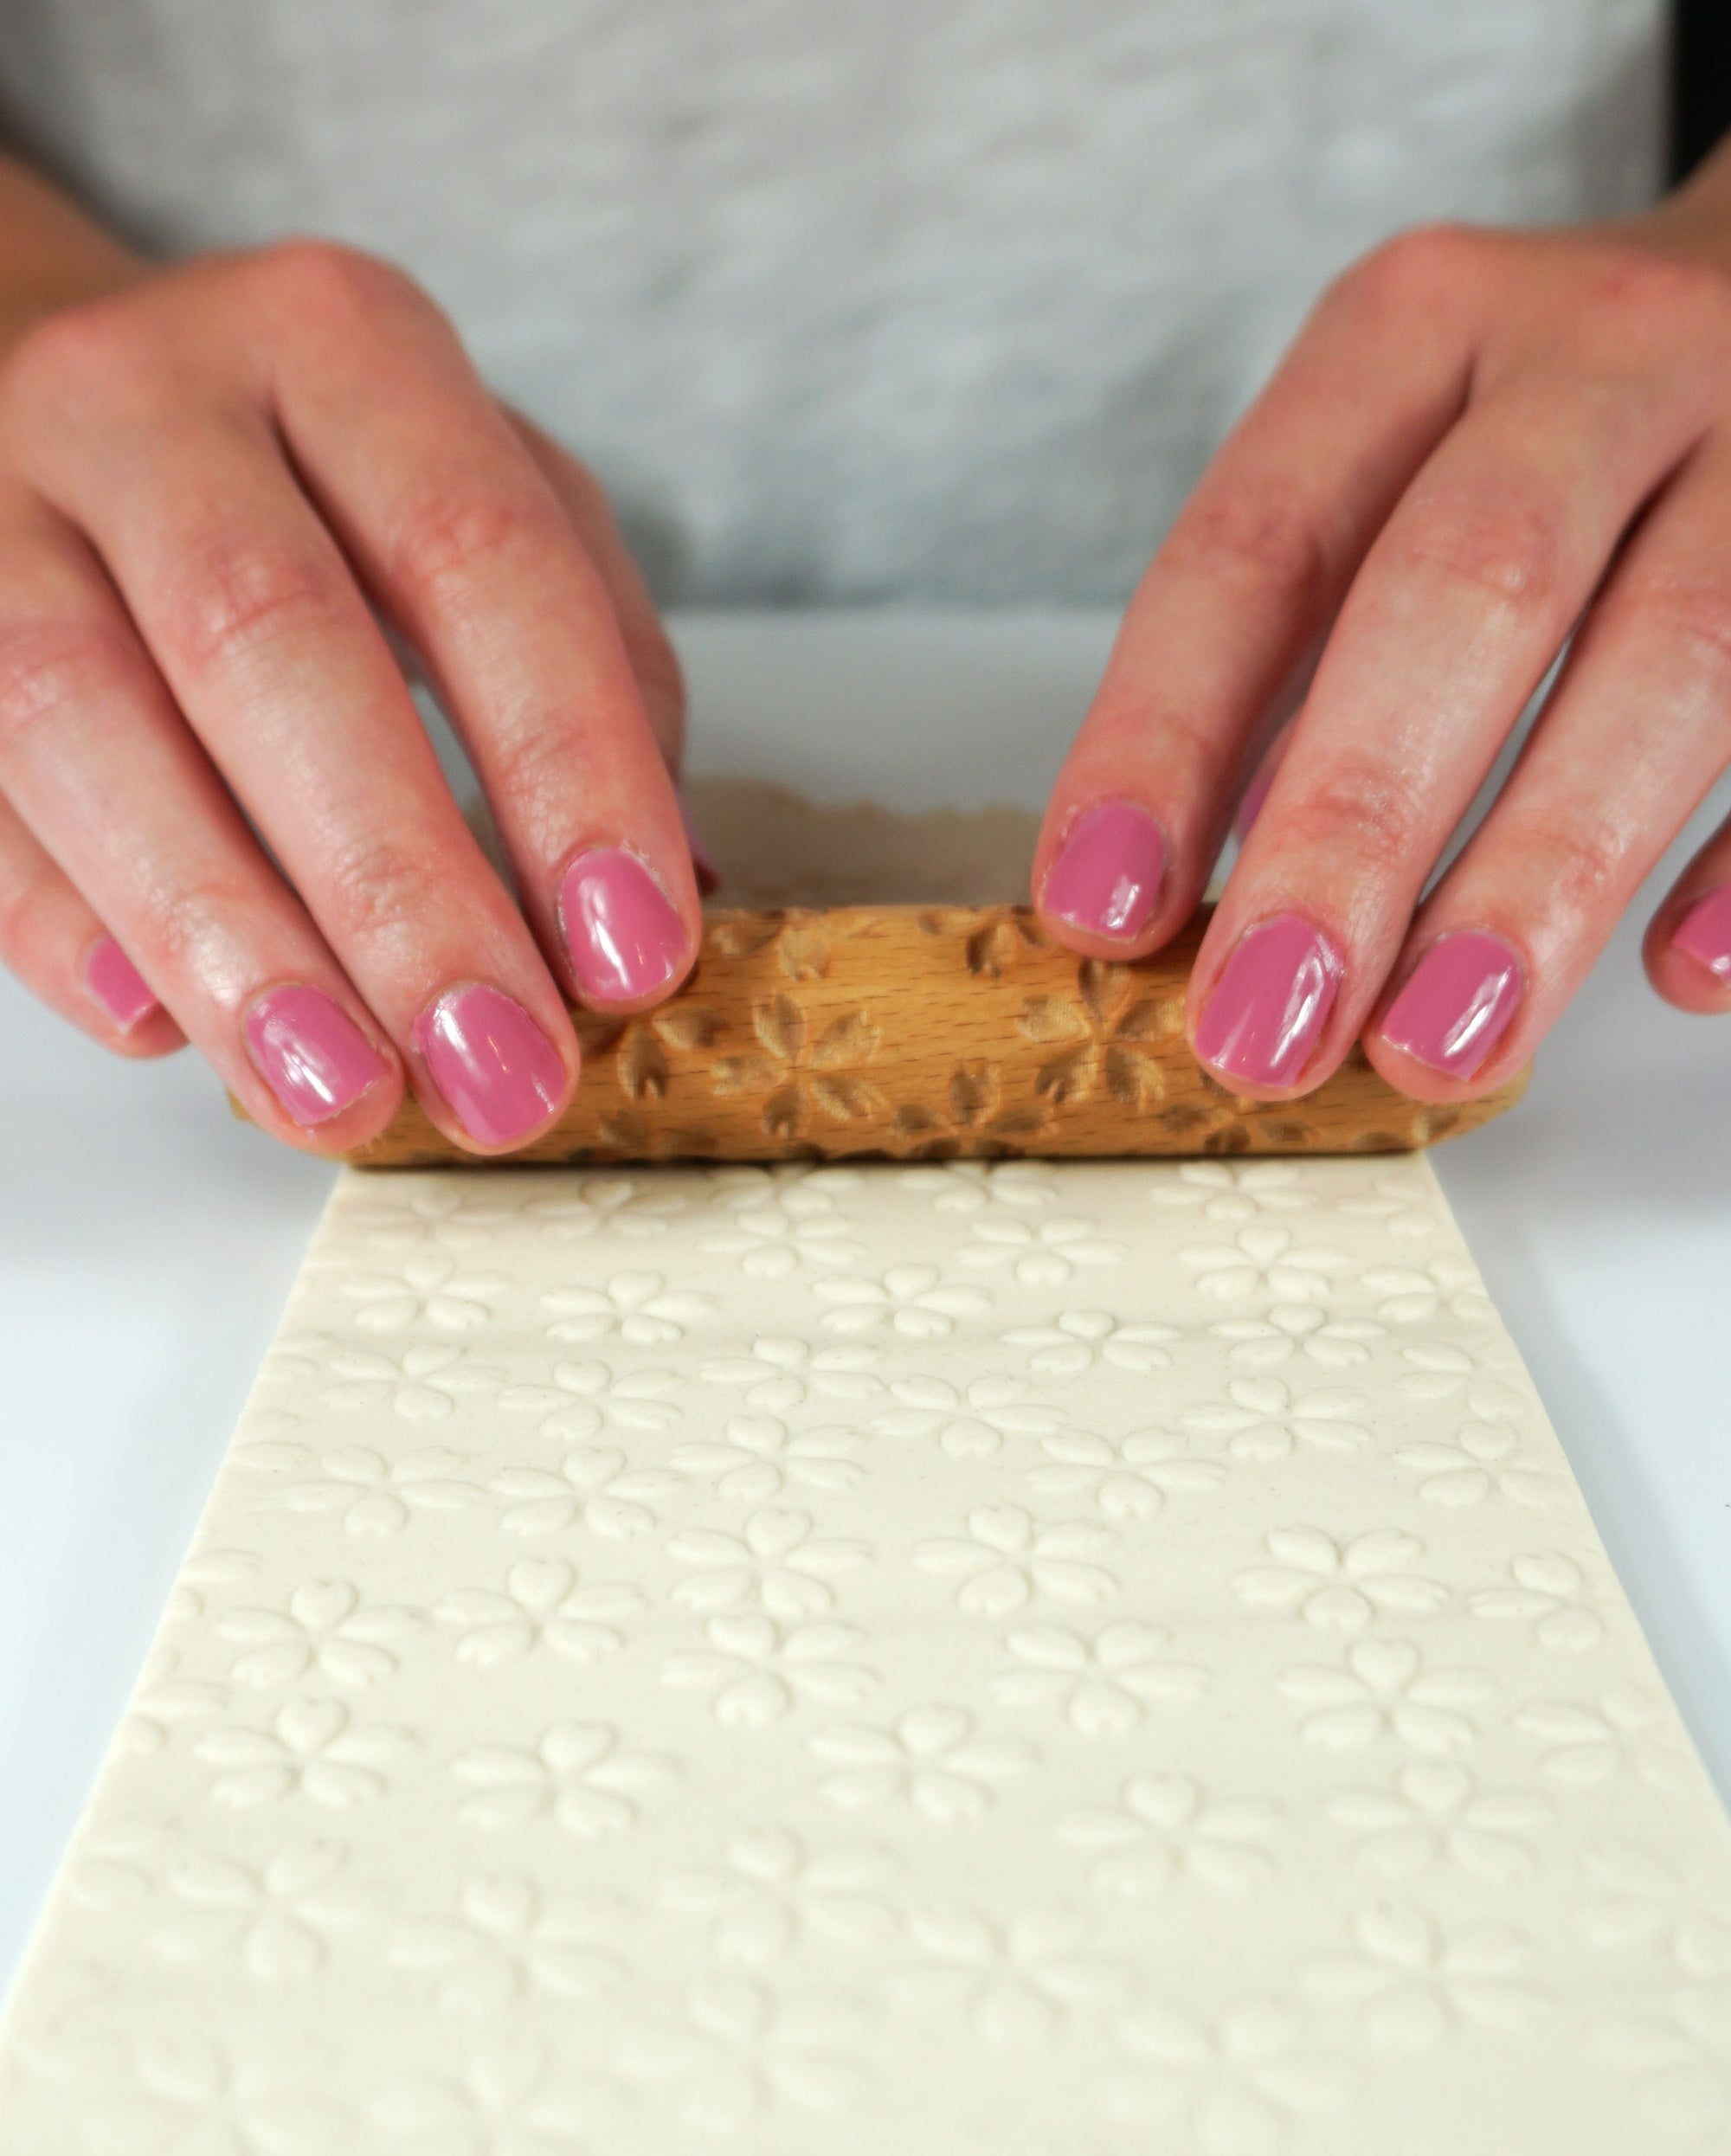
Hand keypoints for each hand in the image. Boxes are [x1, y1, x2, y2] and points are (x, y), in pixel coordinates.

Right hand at [0, 231, 700, 1152]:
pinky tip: (159, 1028)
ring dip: (225, 936)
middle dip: (396, 883)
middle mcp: (148, 396)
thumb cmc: (321, 478)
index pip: (477, 553)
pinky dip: (58, 922)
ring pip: (76, 715)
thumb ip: (596, 671)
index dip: (564, 765)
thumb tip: (666, 889)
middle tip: (496, 1067)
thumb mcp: (494, 505)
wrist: (74, 389)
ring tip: (344, 1095)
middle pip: (266, 638)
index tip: (630, 953)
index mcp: (342, 345)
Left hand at [1036, 167, 1730, 1102]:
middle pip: (1470, 586)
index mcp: (1417, 329)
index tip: (1100, 914)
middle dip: (1353, 828)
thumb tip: (1183, 899)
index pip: (1259, 544)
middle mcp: (1600, 353)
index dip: (1166, 737)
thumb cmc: (1544, 416)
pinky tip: (1679, 981)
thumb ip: (1300, 644)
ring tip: (1435, 1048)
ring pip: (1678, 649)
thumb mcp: (1392, 460)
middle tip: (1267, 1024)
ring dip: (1544, 876)